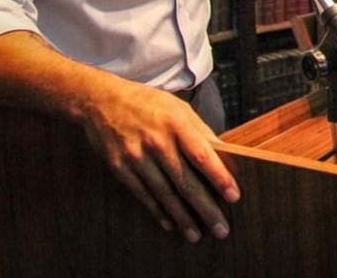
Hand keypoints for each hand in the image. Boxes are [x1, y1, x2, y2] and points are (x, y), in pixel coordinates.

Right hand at [80, 78, 239, 241]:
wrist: (102, 101)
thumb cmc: (148, 103)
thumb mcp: (178, 108)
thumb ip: (200, 131)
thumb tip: (223, 153)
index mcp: (176, 124)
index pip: (202, 155)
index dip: (219, 177)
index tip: (233, 196)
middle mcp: (156, 142)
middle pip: (185, 181)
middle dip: (205, 208)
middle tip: (220, 229)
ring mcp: (136, 157)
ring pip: (164, 193)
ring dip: (182, 217)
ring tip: (196, 234)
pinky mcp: (120, 168)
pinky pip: (142, 194)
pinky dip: (157, 211)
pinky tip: (169, 223)